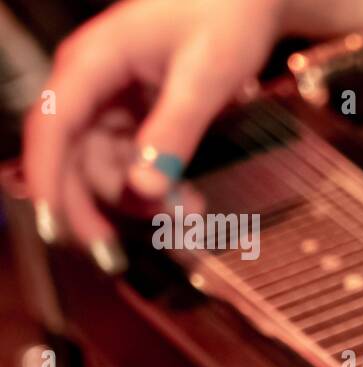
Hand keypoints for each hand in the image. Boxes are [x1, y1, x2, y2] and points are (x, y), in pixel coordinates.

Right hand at [22, 0, 285, 266]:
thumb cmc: (225, 16)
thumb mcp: (205, 77)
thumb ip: (175, 131)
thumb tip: (146, 188)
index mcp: (94, 62)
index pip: (51, 127)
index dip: (48, 181)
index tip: (58, 230)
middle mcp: (92, 82)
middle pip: (68, 157)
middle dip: (92, 207)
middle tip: (117, 258)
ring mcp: (110, 100)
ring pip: (102, 167)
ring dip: (137, 201)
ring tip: (192, 215)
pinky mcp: (133, 115)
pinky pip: (130, 161)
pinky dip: (156, 186)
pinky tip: (190, 201)